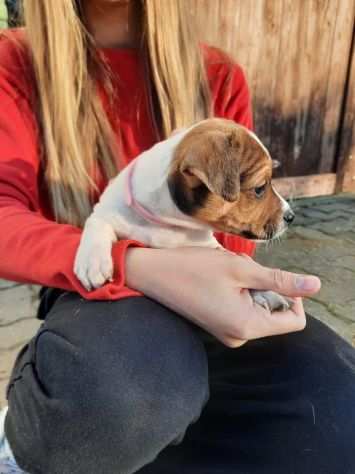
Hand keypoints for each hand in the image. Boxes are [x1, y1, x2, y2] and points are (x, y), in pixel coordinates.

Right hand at [125, 247, 320, 346]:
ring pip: (259, 308)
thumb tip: (316, 286)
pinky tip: (219, 281)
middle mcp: (239, 337)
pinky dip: (239, 293)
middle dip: (265, 288)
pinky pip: (243, 310)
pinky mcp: (218, 326)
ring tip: (225, 274)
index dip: (291, 295)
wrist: (152, 274)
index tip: (268, 275)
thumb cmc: (193, 268)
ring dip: (250, 287)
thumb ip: (280, 281)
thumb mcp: (241, 269)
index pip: (295, 320)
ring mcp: (227, 333)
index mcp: (247, 326)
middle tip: (239, 271)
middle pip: (276, 313)